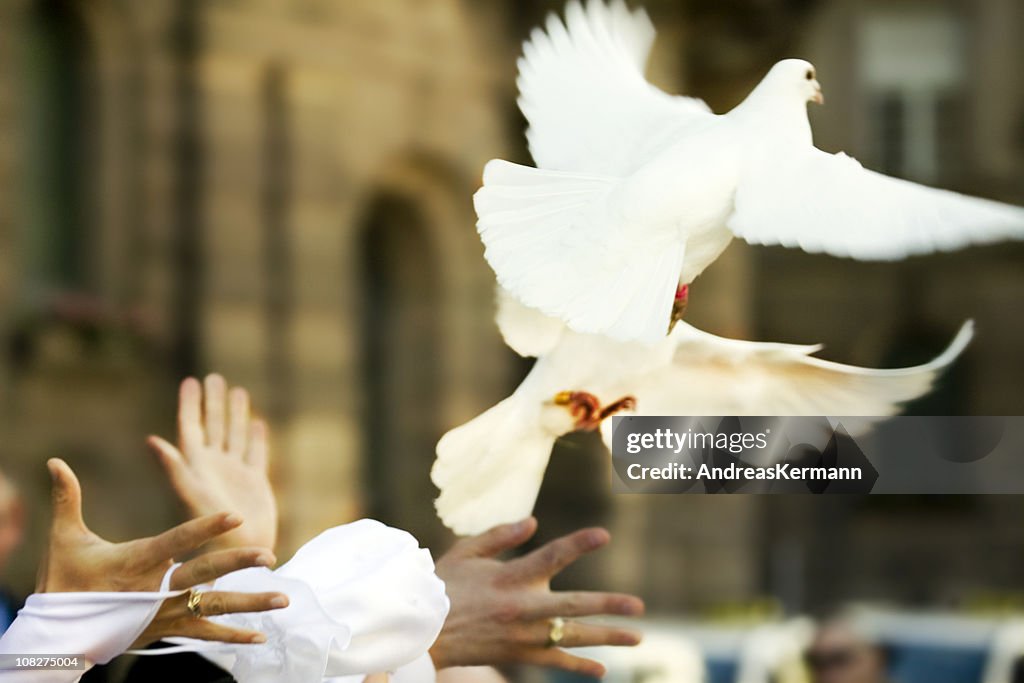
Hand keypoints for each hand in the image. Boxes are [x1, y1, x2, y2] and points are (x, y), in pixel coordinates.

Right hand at [38, 458, 287, 645]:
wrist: (59, 634)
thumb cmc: (64, 582)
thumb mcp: (65, 539)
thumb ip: (66, 499)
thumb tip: (54, 462)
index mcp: (137, 561)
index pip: (177, 538)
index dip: (205, 526)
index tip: (234, 513)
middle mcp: (157, 587)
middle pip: (204, 572)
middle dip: (237, 563)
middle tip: (269, 555)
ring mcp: (165, 612)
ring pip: (215, 606)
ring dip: (251, 603)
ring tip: (283, 598)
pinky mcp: (168, 629)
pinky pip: (206, 634)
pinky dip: (233, 636)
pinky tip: (260, 637)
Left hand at [147, 375, 276, 550]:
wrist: (240, 555)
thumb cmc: (211, 531)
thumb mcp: (189, 497)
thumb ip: (175, 469)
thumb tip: (152, 440)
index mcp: (196, 465)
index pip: (191, 427)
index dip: (190, 404)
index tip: (191, 381)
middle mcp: (214, 466)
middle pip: (213, 426)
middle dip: (213, 402)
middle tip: (214, 378)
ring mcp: (235, 473)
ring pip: (235, 435)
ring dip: (235, 413)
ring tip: (238, 391)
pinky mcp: (255, 482)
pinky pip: (255, 453)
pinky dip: (256, 437)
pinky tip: (257, 423)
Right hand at [429, 518, 643, 676]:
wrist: (422, 629)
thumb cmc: (442, 584)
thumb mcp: (467, 551)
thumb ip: (501, 535)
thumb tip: (533, 522)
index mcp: (509, 577)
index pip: (551, 556)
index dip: (578, 544)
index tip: (604, 535)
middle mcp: (521, 607)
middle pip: (573, 605)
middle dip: (608, 606)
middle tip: (638, 606)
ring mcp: (522, 634)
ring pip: (572, 636)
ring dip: (606, 637)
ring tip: (637, 637)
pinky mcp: (517, 654)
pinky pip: (554, 661)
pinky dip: (579, 666)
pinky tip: (602, 669)